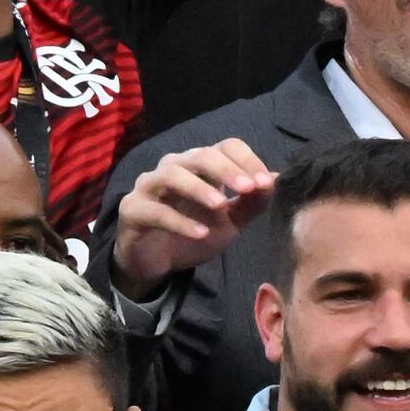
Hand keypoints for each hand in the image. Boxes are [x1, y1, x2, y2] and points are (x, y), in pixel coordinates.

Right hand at [106, 136, 279, 290]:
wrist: (159, 263)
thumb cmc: (196, 233)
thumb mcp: (232, 222)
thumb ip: (253, 202)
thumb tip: (276, 179)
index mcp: (201, 166)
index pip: (226, 146)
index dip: (247, 160)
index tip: (265, 182)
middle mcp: (174, 168)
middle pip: (200, 155)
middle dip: (226, 169)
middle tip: (248, 187)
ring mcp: (149, 187)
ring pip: (172, 175)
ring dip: (199, 188)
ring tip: (221, 205)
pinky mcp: (132, 210)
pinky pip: (154, 210)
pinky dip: (179, 221)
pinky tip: (200, 233)